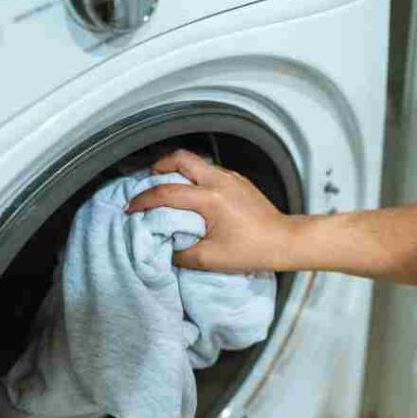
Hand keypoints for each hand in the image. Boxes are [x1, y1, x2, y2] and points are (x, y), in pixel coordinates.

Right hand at [124, 149, 299, 271]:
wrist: (285, 241)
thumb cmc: (252, 250)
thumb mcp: (211, 259)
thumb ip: (181, 253)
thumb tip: (165, 247)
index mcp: (210, 199)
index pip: (167, 192)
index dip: (144, 200)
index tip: (132, 208)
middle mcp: (220, 181)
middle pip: (181, 158)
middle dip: (159, 166)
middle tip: (148, 182)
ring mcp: (231, 178)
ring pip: (196, 162)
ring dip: (178, 171)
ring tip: (167, 187)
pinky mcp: (239, 181)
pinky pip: (210, 171)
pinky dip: (194, 177)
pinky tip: (193, 195)